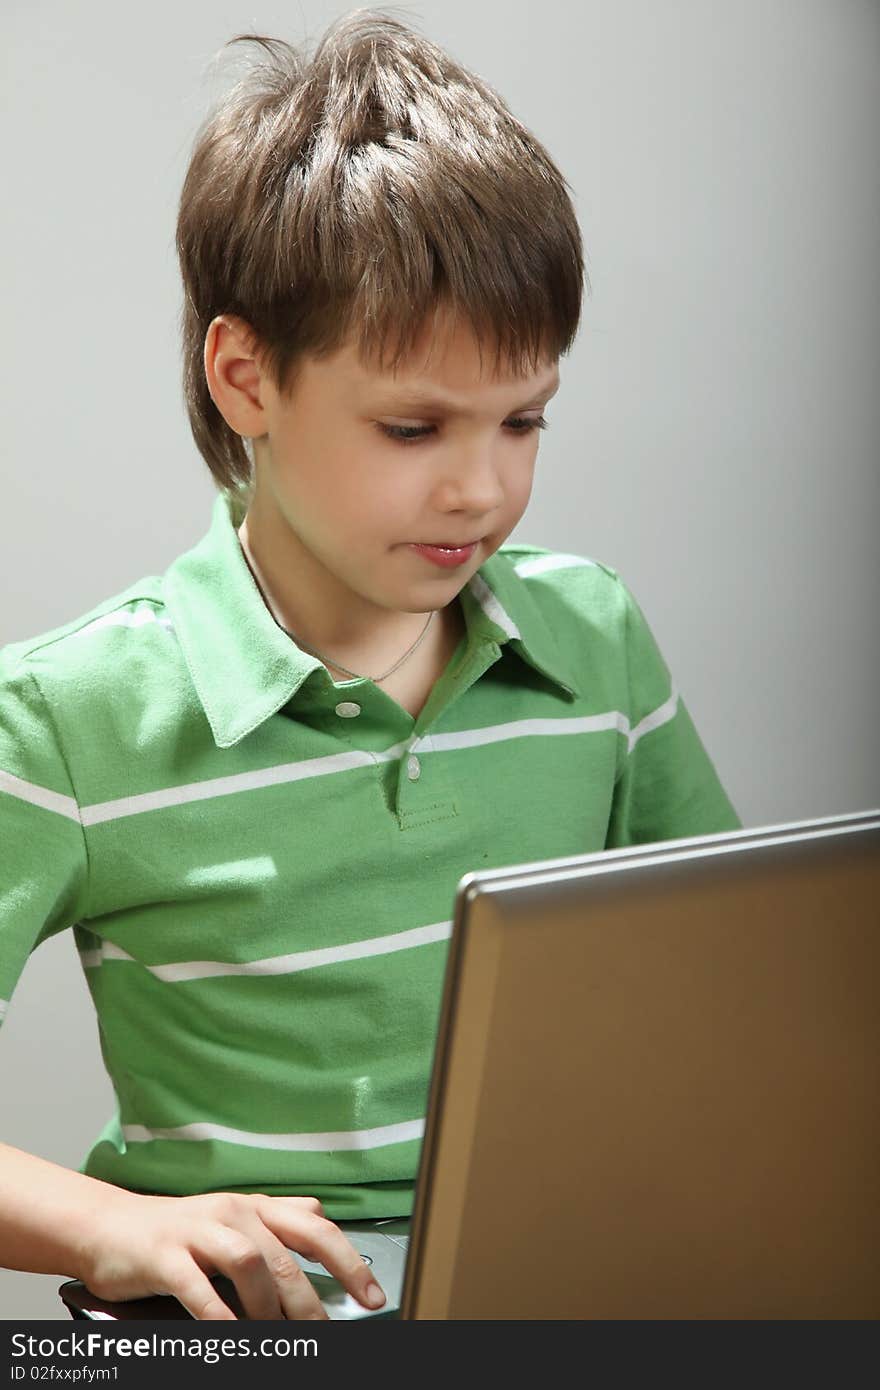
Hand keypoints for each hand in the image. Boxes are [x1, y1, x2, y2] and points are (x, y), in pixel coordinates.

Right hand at [79, 1189, 386, 1319]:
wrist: (109, 1226)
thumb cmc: (177, 1231)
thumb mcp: (232, 1218)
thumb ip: (277, 1220)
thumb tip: (323, 1221)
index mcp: (255, 1206)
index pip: (315, 1228)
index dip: (348, 1262)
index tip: (372, 1298)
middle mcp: (233, 1212)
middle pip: (285, 1254)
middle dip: (310, 1301)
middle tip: (322, 1334)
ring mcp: (199, 1231)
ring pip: (251, 1264)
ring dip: (268, 1307)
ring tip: (275, 1337)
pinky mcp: (165, 1255)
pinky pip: (200, 1289)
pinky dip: (221, 1318)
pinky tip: (232, 1338)